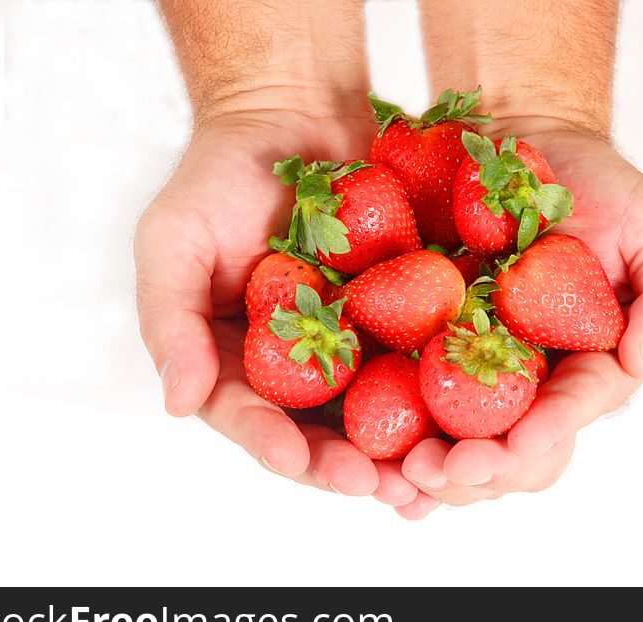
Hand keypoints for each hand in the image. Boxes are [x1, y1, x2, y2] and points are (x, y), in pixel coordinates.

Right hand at [134, 107, 430, 511]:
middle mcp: (300, 367)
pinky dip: (446, 390)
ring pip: (381, 412)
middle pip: (323, 433)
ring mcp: (356, 343)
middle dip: (349, 467)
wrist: (294, 113)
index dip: (274, 445)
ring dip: (405, 449)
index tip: (299, 461)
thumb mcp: (174, 240)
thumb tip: (177, 403)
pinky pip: (427, 357)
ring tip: (430, 472)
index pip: (253, 419)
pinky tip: (472, 414)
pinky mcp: (404, 315)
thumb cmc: (220, 176)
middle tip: (381, 487)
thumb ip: (170, 320)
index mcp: (241, 361)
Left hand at [401, 123, 642, 505]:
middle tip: (439, 470)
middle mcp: (528, 382)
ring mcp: (470, 370)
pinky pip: (400, 400)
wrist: (517, 148)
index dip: (550, 430)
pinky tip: (366, 462)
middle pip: (509, 449)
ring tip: (399, 474)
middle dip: (479, 469)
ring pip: (454, 441)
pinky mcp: (419, 346)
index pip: (572, 410)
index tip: (520, 441)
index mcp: (586, 367)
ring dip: (430, 470)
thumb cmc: (598, 188)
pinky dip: (385, 438)